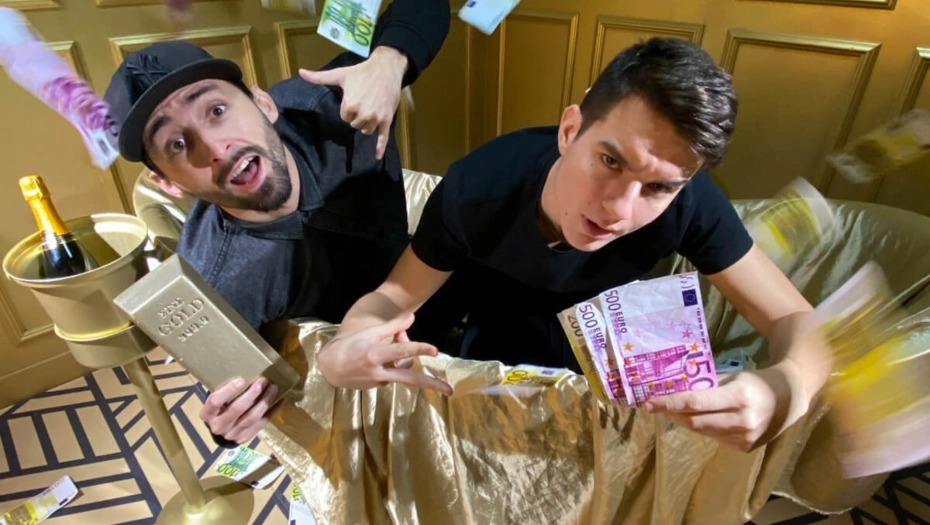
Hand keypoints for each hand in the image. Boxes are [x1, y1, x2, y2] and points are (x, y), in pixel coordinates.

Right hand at [200, 377, 283, 443]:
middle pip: (237, 409)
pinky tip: (280, 399)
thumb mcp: (217, 398)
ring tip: (273, 388)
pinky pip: (261, 424)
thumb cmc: (219, 407)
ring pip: (251, 417)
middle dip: (252, 394)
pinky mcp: (245, 437)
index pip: (215, 402)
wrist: (221, 430)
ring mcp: (232, 434)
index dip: (228, 391)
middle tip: (263, 380)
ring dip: (264, 401)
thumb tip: (243, 367)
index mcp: (207, 414)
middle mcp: (218, 426)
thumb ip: (224, 388)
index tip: (241, 380)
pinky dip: (272, 411)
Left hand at [299, 46, 407, 159]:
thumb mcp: (339, 74)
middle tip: (363, 101)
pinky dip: (380, 148)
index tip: (355, 97)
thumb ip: (319, 77)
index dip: (348, 108)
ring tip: (370, 109)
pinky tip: (377, 157)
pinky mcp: (387, 120)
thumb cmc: (361, 71)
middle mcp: (363, 113)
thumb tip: (300, 72)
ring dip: (366, 124)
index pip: (344, 117)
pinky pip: (383, 137)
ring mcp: (376, 118)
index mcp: (349, 105)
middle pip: (355, 125)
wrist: (386, 68)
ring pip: (366, 131)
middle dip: (357, 116)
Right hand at [318, 313, 452, 393]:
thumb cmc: (350, 345)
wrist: (330, 367)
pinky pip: (393, 373)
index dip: (419, 348)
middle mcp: (378, 370)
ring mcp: (379, 381)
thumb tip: (412, 317)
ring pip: (402, 370)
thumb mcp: (370, 333)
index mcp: (375, 353)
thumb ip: (392, 326)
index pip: (401, 350)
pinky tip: (383, 357)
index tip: (434, 350)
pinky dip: (394, 364)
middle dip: (431, 384)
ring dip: (405, 357)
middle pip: (410, 378)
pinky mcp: (378, 387)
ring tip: (397, 338)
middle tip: (450, 391)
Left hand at [644, 361, 809, 451]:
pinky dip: (703, 428)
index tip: (648, 403)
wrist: (790, 398)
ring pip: (702, 431)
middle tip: (655, 406)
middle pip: (695, 421)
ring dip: (684, 421)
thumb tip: (673, 387)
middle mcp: (743, 421)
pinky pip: (715, 438)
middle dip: (672, 413)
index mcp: (739, 397)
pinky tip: (700, 419)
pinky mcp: (745, 448)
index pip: (695, 403)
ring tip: (673, 411)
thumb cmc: (756, 381)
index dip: (669, 403)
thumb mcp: (733, 376)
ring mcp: (745, 437)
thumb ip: (706, 384)